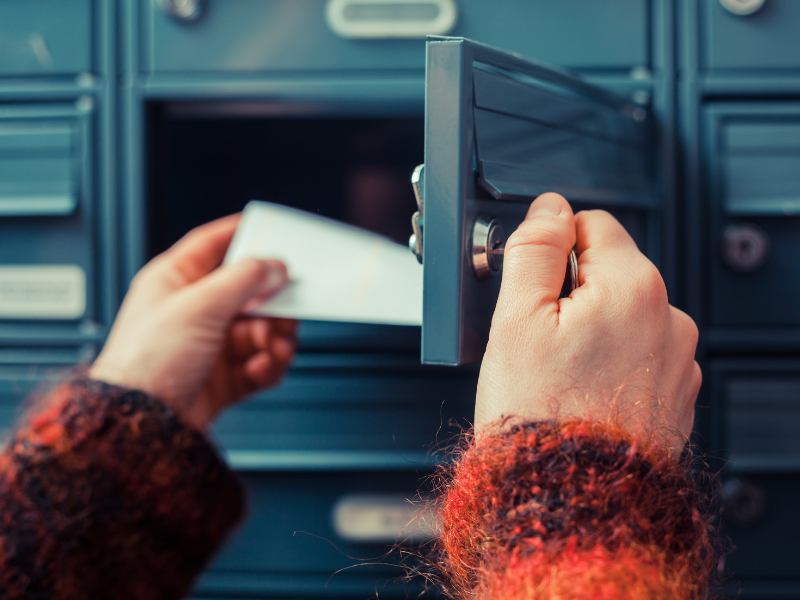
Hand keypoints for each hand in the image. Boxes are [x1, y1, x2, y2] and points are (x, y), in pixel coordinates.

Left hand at [90, 214, 296, 430]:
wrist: (143, 424)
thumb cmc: (147, 362)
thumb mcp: (201, 305)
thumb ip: (245, 279)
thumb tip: (274, 266)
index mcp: (174, 282)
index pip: (212, 245)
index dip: (241, 233)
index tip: (270, 229)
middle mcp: (193, 312)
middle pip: (247, 293)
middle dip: (272, 303)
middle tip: (287, 308)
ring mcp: (208, 346)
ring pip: (259, 331)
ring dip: (275, 337)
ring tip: (276, 346)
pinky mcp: (222, 379)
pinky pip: (259, 364)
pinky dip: (269, 365)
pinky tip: (265, 366)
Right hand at [476, 193, 700, 451]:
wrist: (570, 498)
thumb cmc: (539, 415)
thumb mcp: (515, 319)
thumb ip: (534, 249)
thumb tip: (549, 208)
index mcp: (633, 288)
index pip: (591, 224)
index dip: (551, 249)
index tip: (531, 286)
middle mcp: (670, 319)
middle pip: (608, 272)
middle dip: (570, 293)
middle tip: (537, 339)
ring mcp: (678, 360)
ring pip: (622, 315)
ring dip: (592, 330)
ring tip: (559, 372)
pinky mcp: (675, 394)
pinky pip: (638, 355)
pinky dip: (611, 363)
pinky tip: (582, 391)